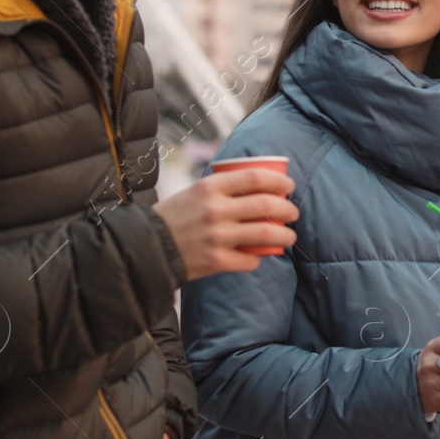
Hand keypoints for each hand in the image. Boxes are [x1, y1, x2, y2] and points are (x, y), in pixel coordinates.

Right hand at [153, 169, 298, 280]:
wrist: (146, 248)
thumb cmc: (174, 217)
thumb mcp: (194, 191)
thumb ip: (221, 188)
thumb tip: (258, 182)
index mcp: (209, 187)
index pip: (254, 177)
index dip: (278, 181)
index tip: (288, 186)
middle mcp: (215, 210)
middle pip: (266, 205)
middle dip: (288, 209)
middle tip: (293, 213)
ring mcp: (217, 236)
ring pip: (266, 233)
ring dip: (285, 235)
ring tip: (290, 236)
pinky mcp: (216, 260)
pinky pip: (250, 260)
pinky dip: (258, 259)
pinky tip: (258, 257)